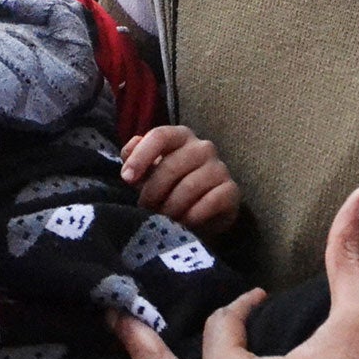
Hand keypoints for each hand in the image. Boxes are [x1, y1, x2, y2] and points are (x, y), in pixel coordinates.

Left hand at [120, 126, 240, 232]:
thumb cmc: (170, 187)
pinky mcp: (232, 190)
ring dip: (171, 207)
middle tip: (145, 208)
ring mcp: (220, 168)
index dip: (140, 156)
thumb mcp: (148, 172)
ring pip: (189, 186)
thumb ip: (135, 157)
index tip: (126, 179)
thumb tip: (128, 152)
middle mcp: (203, 147)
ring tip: (162, 218)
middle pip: (171, 165)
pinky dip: (192, 216)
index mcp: (180, 136)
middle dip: (152, 191)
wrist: (202, 213)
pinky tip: (184, 223)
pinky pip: (210, 202)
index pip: (159, 136)